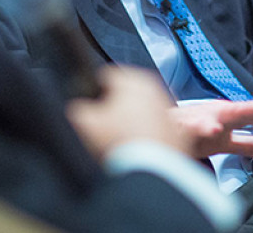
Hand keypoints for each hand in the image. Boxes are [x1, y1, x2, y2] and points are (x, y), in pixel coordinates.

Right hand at [66, 67, 188, 157]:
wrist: (151, 176)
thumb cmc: (121, 145)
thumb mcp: (83, 122)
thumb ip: (74, 108)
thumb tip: (74, 108)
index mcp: (135, 80)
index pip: (106, 77)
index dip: (91, 93)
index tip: (87, 110)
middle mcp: (158, 92)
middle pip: (124, 97)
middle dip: (112, 112)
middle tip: (102, 132)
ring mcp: (171, 114)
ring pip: (141, 116)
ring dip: (129, 128)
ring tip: (119, 147)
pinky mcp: (179, 136)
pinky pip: (154, 135)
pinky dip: (145, 142)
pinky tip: (135, 155)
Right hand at [170, 99, 252, 159]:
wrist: (160, 128)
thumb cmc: (192, 132)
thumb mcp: (226, 141)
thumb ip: (248, 144)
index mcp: (232, 116)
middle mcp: (222, 112)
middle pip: (251, 109)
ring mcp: (206, 116)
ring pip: (228, 113)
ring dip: (245, 111)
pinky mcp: (188, 126)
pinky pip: (198, 126)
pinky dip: (206, 126)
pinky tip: (215, 128)